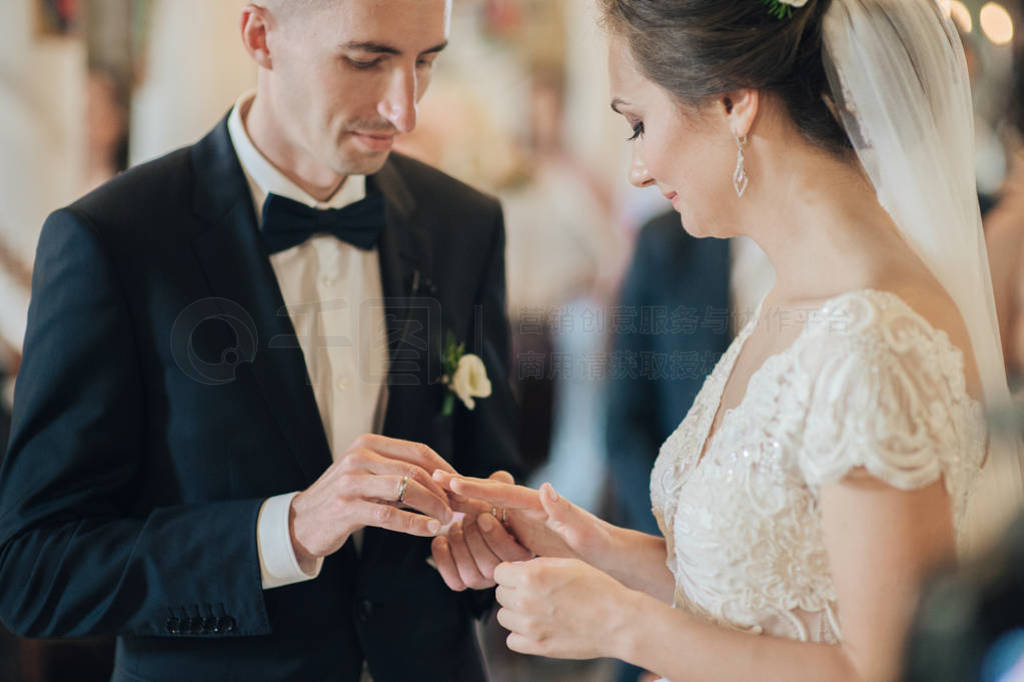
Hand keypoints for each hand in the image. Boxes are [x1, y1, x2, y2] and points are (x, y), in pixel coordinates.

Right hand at [289, 434, 454, 568]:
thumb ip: (401, 475)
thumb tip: (446, 482)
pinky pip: (389, 515)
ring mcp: (351, 481)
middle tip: (460, 508)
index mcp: (369, 443)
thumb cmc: (345, 499)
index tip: (462, 487)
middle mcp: (360, 457)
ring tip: (447, 520)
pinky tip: (429, 530)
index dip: (445, 469)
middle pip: (415, 470)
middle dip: (443, 490)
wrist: (302, 522)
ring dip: (432, 506)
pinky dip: (414, 523)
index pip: (418, 451)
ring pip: (405, 489)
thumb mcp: (371, 477)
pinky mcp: (346, 507)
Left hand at [430, 471, 532, 590]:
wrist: (466, 520)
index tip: (483, 516)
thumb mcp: (494, 491)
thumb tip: (501, 477)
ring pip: (471, 576)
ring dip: (459, 546)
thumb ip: (502, 484)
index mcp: (520, 552)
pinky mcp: (462, 582)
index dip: (495, 536)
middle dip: (474, 538)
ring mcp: (482, 580)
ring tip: (455, 526)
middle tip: (467, 518)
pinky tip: (441, 539)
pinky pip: (453, 581)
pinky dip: (443, 559)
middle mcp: (502, 571)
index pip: (512, 555)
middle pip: (489, 567)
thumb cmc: (486, 505)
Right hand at [433, 473, 613, 564]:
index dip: (474, 487)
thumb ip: (563, 510)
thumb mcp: (583, 529)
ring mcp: (520, 521)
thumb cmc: (598, 543)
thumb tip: (545, 488)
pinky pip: (488, 526)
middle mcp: (525, 508)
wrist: (606, 556)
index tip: (449, 480)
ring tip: (434, 491)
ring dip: (460, 503)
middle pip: (485, 496)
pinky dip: (468, 521)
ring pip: (482, 509)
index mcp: (536, 503)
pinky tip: (451, 522)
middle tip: (430, 478)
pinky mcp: (518, 534)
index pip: (500, 492)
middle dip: (459, 487)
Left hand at [493, 557, 637, 659]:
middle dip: (513, 590)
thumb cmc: (598, 588)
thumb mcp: (567, 563)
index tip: (521, 575)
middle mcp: (525, 601)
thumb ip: (537, 565)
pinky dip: (520, 634)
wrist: (617, 621)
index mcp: (531, 576)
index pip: (499, 573)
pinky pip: (512, 640)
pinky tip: (537, 626)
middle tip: (534, 591)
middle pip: (500, 594)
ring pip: (504, 617)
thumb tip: (518, 568)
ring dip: (515, 612)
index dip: (510, 572)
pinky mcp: (538, 646)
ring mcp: (530, 626)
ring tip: (537, 609)